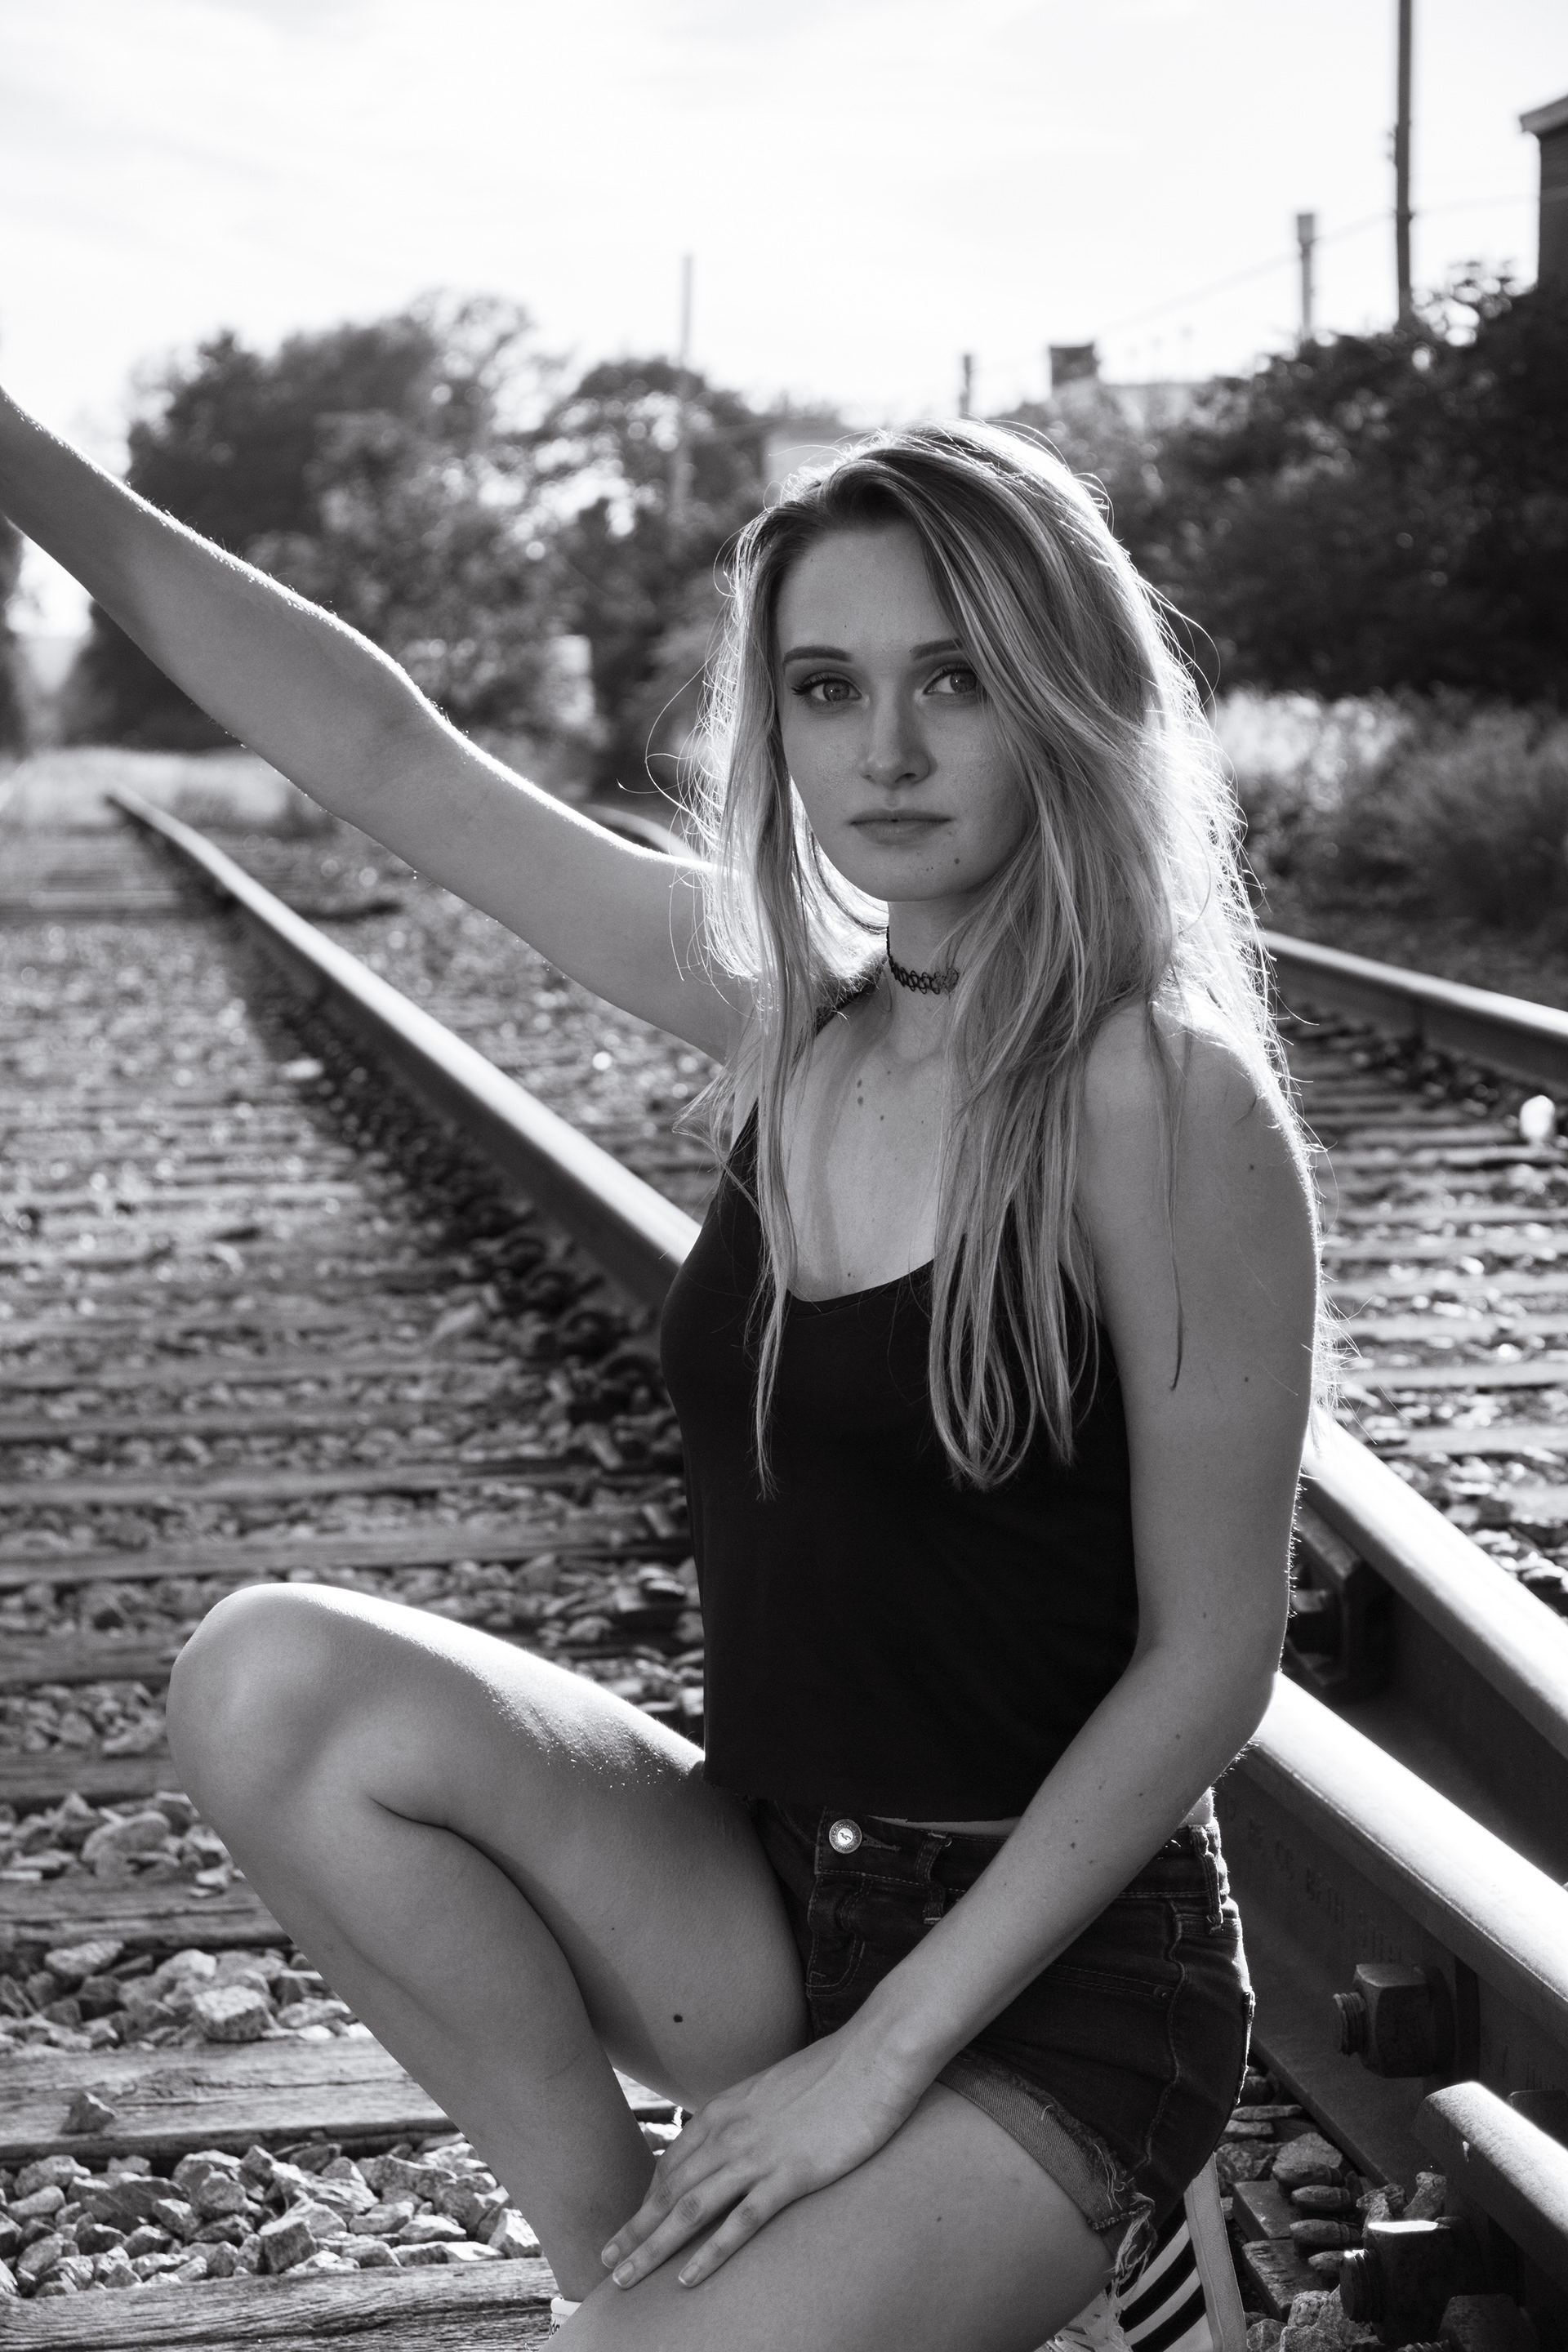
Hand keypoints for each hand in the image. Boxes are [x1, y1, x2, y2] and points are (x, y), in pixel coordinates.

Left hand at [600, 2026, 927, 2290]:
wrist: (875, 2054)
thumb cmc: (836, 2070)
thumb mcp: (780, 2088)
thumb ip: (754, 2113)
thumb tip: (744, 2133)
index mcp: (727, 2108)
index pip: (674, 2160)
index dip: (648, 2196)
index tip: (633, 2225)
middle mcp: (731, 2132)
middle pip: (669, 2188)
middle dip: (634, 2228)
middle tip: (606, 2261)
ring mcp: (758, 2154)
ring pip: (689, 2209)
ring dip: (653, 2247)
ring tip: (625, 2278)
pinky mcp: (790, 2175)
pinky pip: (741, 2221)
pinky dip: (709, 2253)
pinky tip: (687, 2279)